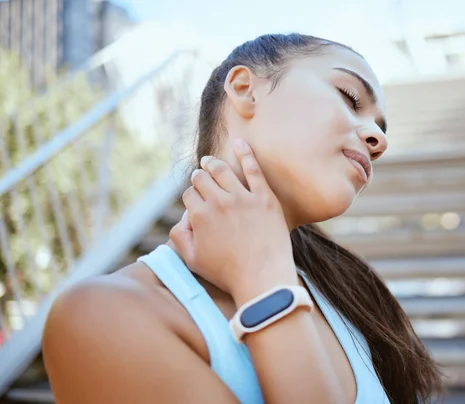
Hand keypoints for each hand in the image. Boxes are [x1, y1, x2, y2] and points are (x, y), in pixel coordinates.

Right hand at [170, 139, 298, 305]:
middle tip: (200, 177)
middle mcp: (218, 202)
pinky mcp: (264, 197)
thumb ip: (179, 237)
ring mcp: (243, 197)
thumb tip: (181, 218)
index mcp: (199, 216)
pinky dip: (245, 153)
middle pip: (202, 178)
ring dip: (212, 163)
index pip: (189, 194)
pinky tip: (240, 142)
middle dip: (198, 177)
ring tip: (209, 162)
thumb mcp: (193, 260)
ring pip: (222, 170)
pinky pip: (253, 169)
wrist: (263, 278)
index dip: (191, 196)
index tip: (196, 201)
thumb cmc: (227, 273)